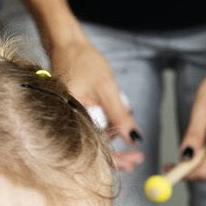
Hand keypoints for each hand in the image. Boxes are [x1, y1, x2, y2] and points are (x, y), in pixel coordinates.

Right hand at [46, 39, 143, 171]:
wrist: (67, 44)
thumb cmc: (84, 61)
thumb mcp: (107, 88)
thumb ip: (120, 115)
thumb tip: (133, 139)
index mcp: (71, 115)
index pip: (94, 147)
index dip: (116, 158)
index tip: (135, 161)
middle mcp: (67, 119)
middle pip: (94, 146)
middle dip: (118, 154)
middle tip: (138, 158)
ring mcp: (70, 116)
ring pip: (94, 137)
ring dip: (114, 140)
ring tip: (131, 133)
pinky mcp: (74, 112)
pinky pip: (91, 126)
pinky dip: (106, 127)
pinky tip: (118, 120)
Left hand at [179, 59, 205, 180]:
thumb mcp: (202, 110)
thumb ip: (194, 136)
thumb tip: (184, 157)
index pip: (205, 170)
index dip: (185, 173)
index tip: (167, 171)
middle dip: (189, 167)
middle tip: (168, 162)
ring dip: (197, 157)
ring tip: (191, 135)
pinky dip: (204, 150)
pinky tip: (202, 133)